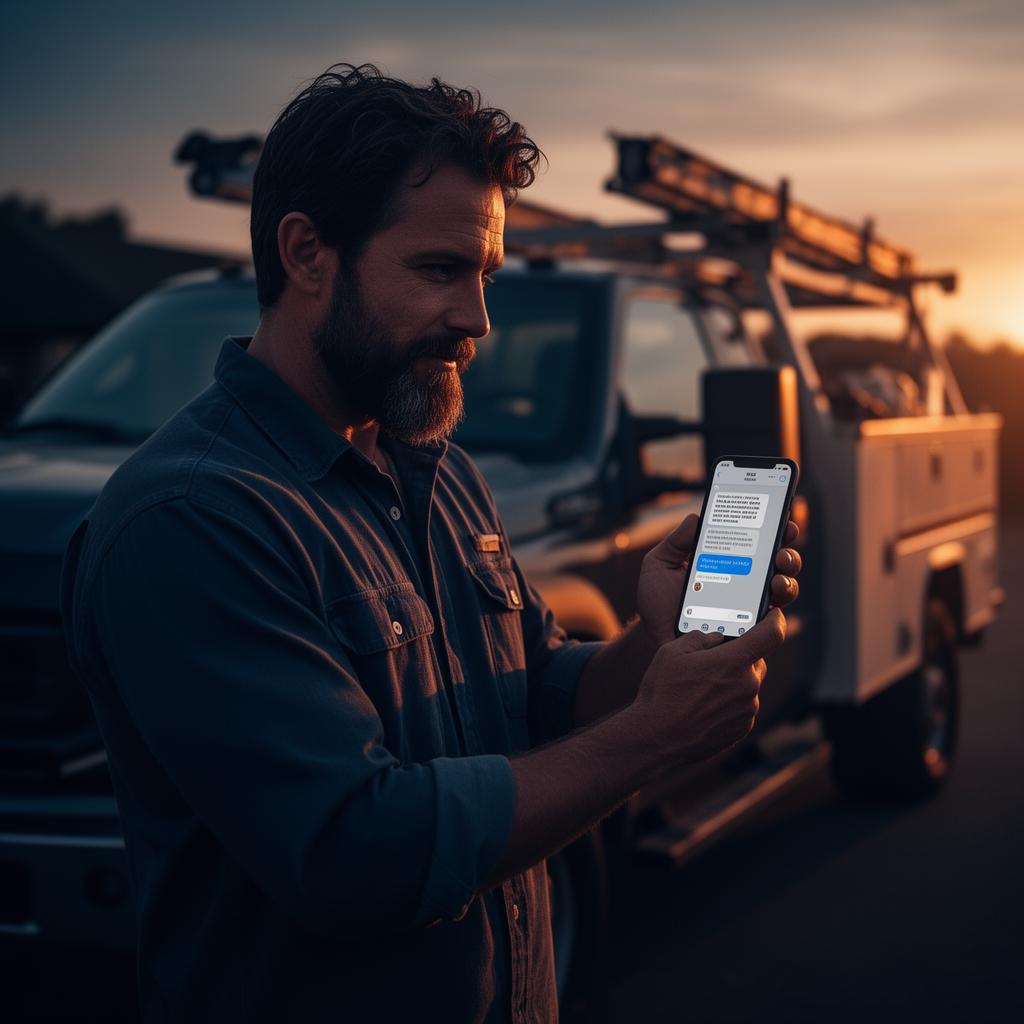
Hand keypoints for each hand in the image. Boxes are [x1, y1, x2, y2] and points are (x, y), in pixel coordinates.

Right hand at [634, 608, 786, 764]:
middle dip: (742, 655)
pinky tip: (705, 704)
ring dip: (734, 679)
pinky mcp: (742, 728)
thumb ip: (700, 638)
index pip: (771, 634)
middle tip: (716, 657)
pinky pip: (744, 705)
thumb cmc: (662, 693)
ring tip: (702, 686)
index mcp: (733, 662)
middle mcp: (747, 686)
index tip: (773, 615)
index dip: (775, 620)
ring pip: (749, 684)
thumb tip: (715, 637)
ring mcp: (747, 710)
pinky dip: (731, 700)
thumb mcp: (671, 652)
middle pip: (757, 660)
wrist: (655, 739)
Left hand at [636, 513, 801, 647]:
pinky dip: (777, 609)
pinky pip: (773, 622)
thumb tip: (696, 518)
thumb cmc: (658, 599)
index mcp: (729, 561)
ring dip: (788, 578)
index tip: (782, 517)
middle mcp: (746, 581)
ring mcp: (751, 606)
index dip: (775, 528)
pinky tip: (772, 599)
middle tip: (782, 546)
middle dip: (788, 552)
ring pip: (784, 589)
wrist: (654, 636)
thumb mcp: (660, 564)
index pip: (758, 541)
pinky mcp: (749, 631)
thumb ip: (676, 541)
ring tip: (777, 574)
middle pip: (780, 563)